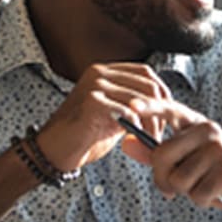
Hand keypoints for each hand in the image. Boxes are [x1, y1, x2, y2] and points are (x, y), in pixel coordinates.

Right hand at [35, 63, 172, 171]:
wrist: (55, 150)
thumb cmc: (84, 135)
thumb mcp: (114, 113)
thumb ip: (132, 103)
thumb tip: (161, 104)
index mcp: (105, 71)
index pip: (145, 73)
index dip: (162, 92)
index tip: (167, 114)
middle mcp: (100, 73)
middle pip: (147, 85)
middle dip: (160, 111)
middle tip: (158, 133)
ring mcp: (94, 85)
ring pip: (140, 100)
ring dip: (150, 124)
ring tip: (148, 140)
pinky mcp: (91, 102)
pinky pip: (127, 112)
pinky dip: (136, 128)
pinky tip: (132, 139)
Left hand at [125, 99, 221, 221]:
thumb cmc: (213, 174)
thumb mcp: (185, 161)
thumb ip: (155, 153)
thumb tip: (126, 144)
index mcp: (195, 124)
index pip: (171, 110)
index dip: (151, 107)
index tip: (132, 105)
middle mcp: (208, 131)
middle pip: (163, 155)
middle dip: (163, 179)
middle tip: (174, 188)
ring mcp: (220, 149)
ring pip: (179, 179)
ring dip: (187, 192)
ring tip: (203, 186)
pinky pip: (197, 193)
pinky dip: (202, 201)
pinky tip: (215, 193)